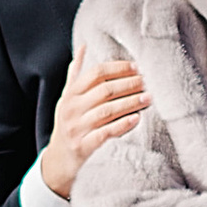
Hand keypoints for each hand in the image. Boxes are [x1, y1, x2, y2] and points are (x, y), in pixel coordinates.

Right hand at [40, 52, 146, 199]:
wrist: (58, 159)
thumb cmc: (68, 123)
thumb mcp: (67, 98)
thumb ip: (75, 73)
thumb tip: (83, 47)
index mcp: (70, 94)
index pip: (96, 73)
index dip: (118, 68)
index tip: (136, 67)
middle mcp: (72, 109)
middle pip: (104, 91)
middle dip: (129, 85)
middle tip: (148, 83)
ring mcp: (77, 128)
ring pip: (107, 111)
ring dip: (130, 103)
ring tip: (148, 98)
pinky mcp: (83, 146)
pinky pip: (105, 133)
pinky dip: (122, 125)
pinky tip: (137, 119)